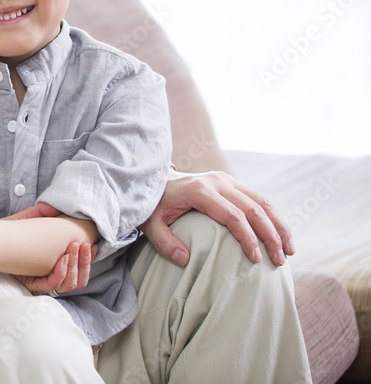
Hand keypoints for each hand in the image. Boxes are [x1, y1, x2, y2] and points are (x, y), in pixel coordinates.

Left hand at [2, 202, 94, 294]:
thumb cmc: (13, 231)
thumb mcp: (32, 220)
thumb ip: (45, 213)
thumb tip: (58, 207)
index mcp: (56, 264)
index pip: (81, 271)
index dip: (88, 260)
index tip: (89, 245)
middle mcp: (51, 275)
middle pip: (78, 280)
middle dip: (84, 262)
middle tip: (82, 245)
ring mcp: (42, 281)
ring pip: (68, 284)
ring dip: (75, 266)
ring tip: (72, 248)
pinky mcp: (30, 284)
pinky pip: (51, 285)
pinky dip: (60, 273)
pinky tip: (61, 259)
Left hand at [141, 171, 294, 266]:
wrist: (152, 180)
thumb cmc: (152, 206)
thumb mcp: (150, 224)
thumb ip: (164, 243)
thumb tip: (185, 260)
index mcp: (199, 190)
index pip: (232, 216)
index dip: (248, 238)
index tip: (256, 260)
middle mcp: (216, 181)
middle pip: (253, 208)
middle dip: (270, 235)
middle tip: (279, 261)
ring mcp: (225, 179)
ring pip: (261, 201)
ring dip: (278, 225)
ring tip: (289, 251)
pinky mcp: (229, 181)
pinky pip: (257, 198)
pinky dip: (272, 216)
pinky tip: (281, 235)